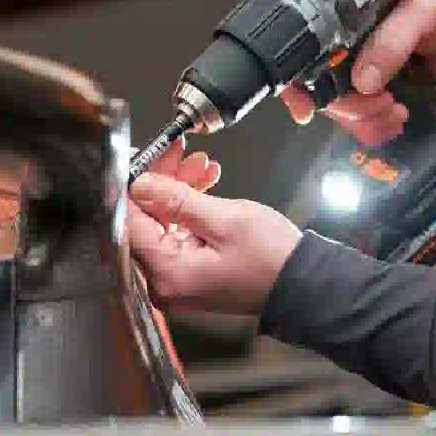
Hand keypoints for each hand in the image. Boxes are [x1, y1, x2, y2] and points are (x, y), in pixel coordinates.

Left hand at [126, 145, 301, 316]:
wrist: (303, 282)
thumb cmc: (273, 258)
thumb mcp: (224, 218)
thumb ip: (176, 200)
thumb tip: (140, 184)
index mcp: (168, 273)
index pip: (132, 223)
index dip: (135, 185)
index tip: (142, 157)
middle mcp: (166, 282)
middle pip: (146, 221)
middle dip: (163, 182)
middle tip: (178, 152)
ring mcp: (177, 279)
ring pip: (163, 223)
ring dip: (179, 191)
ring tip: (201, 164)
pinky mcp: (189, 273)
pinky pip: (178, 234)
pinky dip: (189, 210)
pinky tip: (204, 184)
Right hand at [279, 0, 435, 146]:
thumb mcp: (418, 12)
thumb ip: (391, 41)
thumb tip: (363, 81)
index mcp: (340, 16)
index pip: (304, 51)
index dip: (297, 82)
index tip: (306, 109)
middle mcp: (340, 43)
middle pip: (319, 87)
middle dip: (348, 106)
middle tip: (381, 105)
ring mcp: (354, 68)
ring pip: (340, 106)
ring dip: (363, 119)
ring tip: (394, 114)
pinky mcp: (372, 89)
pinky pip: (358, 116)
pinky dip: (373, 125)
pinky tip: (393, 120)